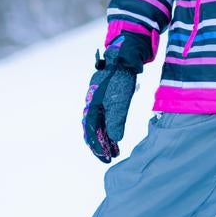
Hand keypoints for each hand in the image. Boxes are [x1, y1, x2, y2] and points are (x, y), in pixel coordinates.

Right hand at [81, 32, 149, 162]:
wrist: (125, 57)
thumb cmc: (121, 77)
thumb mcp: (121, 99)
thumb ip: (117, 119)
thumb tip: (115, 138)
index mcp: (92, 104)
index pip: (91, 130)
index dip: (97, 145)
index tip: (105, 158)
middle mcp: (93, 104)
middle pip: (93, 130)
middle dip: (101, 145)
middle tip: (110, 159)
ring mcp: (99, 102)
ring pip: (100, 125)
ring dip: (106, 139)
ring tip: (115, 152)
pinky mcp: (107, 100)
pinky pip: (106, 118)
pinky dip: (110, 129)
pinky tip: (116, 137)